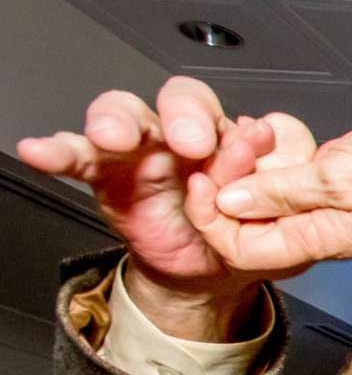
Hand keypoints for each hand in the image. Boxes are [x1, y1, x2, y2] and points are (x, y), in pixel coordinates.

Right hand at [16, 79, 306, 334]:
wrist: (213, 274)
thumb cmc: (250, 234)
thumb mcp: (288, 222)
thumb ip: (288, 187)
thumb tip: (277, 150)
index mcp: (242, 143)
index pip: (246, 121)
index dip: (252, 134)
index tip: (259, 145)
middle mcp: (191, 136)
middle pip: (184, 100)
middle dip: (187, 114)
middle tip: (193, 141)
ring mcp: (147, 150)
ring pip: (128, 115)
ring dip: (118, 121)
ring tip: (113, 138)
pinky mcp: (109, 173)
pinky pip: (78, 155)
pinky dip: (57, 149)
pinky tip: (41, 150)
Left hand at [196, 107, 351, 273]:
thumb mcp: (340, 176)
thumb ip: (283, 191)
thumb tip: (230, 201)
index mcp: (322, 238)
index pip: (242, 250)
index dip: (213, 218)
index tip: (205, 181)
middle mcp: (325, 229)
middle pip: (251, 228)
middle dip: (224, 191)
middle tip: (223, 152)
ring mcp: (335, 209)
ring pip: (270, 203)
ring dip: (248, 173)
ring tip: (246, 140)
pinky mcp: (346, 185)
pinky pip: (295, 184)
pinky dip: (275, 164)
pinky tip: (273, 139)